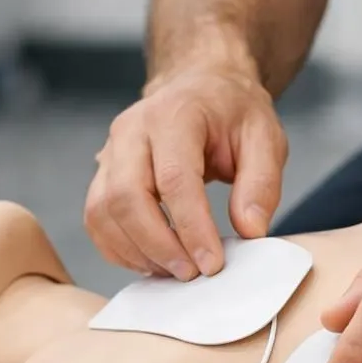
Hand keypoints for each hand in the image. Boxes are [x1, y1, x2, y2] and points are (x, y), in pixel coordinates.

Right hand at [85, 65, 287, 278]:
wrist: (201, 88)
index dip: (191, 227)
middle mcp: (132, 131)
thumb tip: (251, 231)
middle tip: (192, 274)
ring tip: (175, 271)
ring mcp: (110, 152)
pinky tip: (153, 261)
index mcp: (175, 114)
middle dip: (158, 245)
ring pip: (102, 212)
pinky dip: (120, 249)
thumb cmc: (232, 113)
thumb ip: (262, 184)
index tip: (212, 263)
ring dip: (136, 251)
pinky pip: (96, 220)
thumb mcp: (266, 138)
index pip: (174, 178)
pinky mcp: (103, 175)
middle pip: (125, 197)